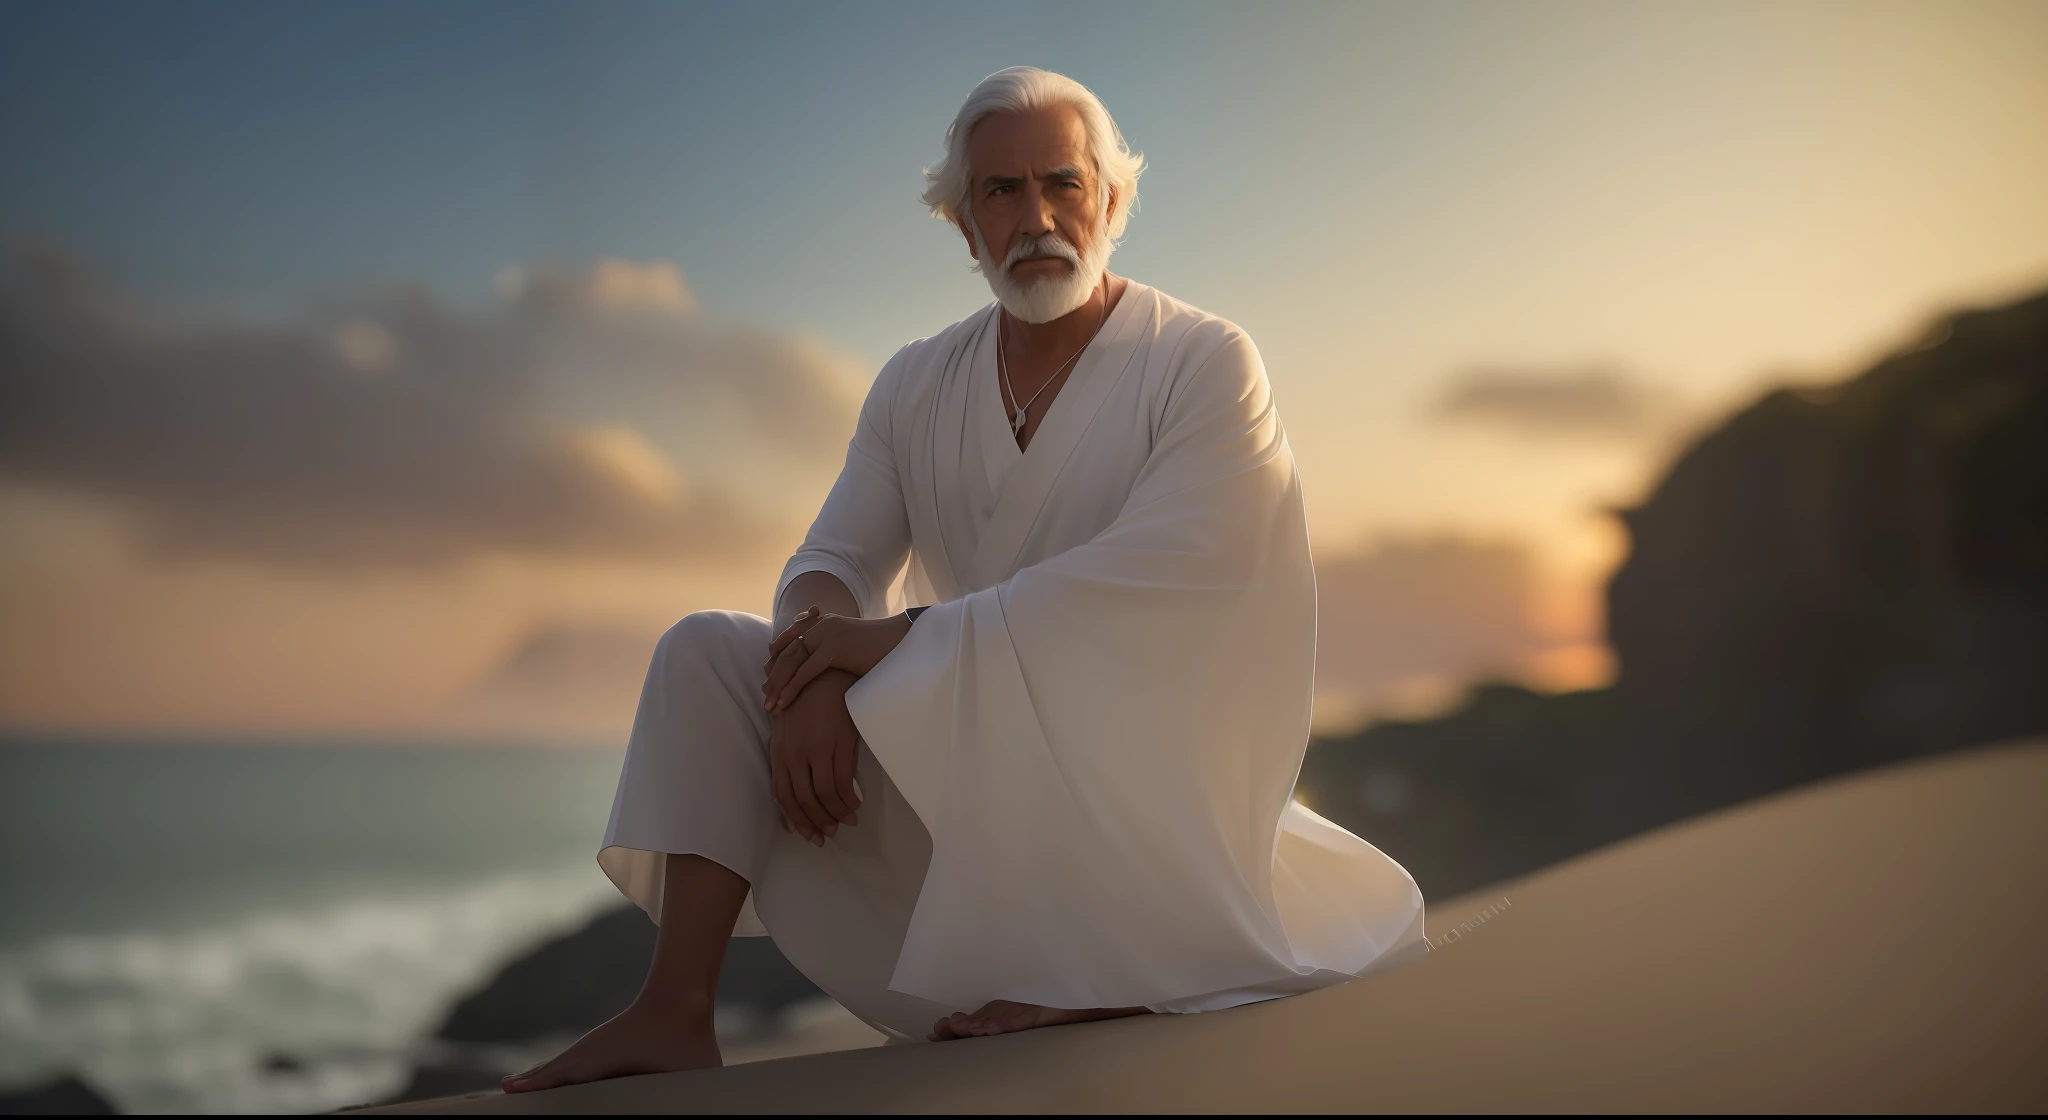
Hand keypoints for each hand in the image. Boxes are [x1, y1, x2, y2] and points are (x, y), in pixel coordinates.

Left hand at [761, 606, 912, 712]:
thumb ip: (832, 655)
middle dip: (774, 676)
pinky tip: (784, 703)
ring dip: (778, 685)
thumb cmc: (881, 652)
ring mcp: (827, 635)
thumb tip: (818, 674)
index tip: (769, 683)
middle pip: (788, 652)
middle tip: (765, 697)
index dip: (777, 663)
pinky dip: (791, 688)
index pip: (791, 642)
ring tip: (771, 706)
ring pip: (792, 661)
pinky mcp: (834, 648)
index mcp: (824, 623)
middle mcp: (822, 625)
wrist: (903, 642)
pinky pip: (805, 671)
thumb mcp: (850, 651)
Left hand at [767, 668, 861, 845]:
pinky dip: (850, 798)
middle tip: (831, 834)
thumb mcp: (785, 735)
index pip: (784, 797)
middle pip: (805, 800)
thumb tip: (783, 801)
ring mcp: (818, 749)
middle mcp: (796, 754)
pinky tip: (856, 803)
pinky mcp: (840, 743)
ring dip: (838, 813)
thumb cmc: (802, 705)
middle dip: (818, 822)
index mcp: (780, 754)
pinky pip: (844, 780)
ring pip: (826, 793)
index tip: (810, 835)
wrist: (824, 676)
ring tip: (848, 821)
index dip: (798, 820)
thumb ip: (785, 765)